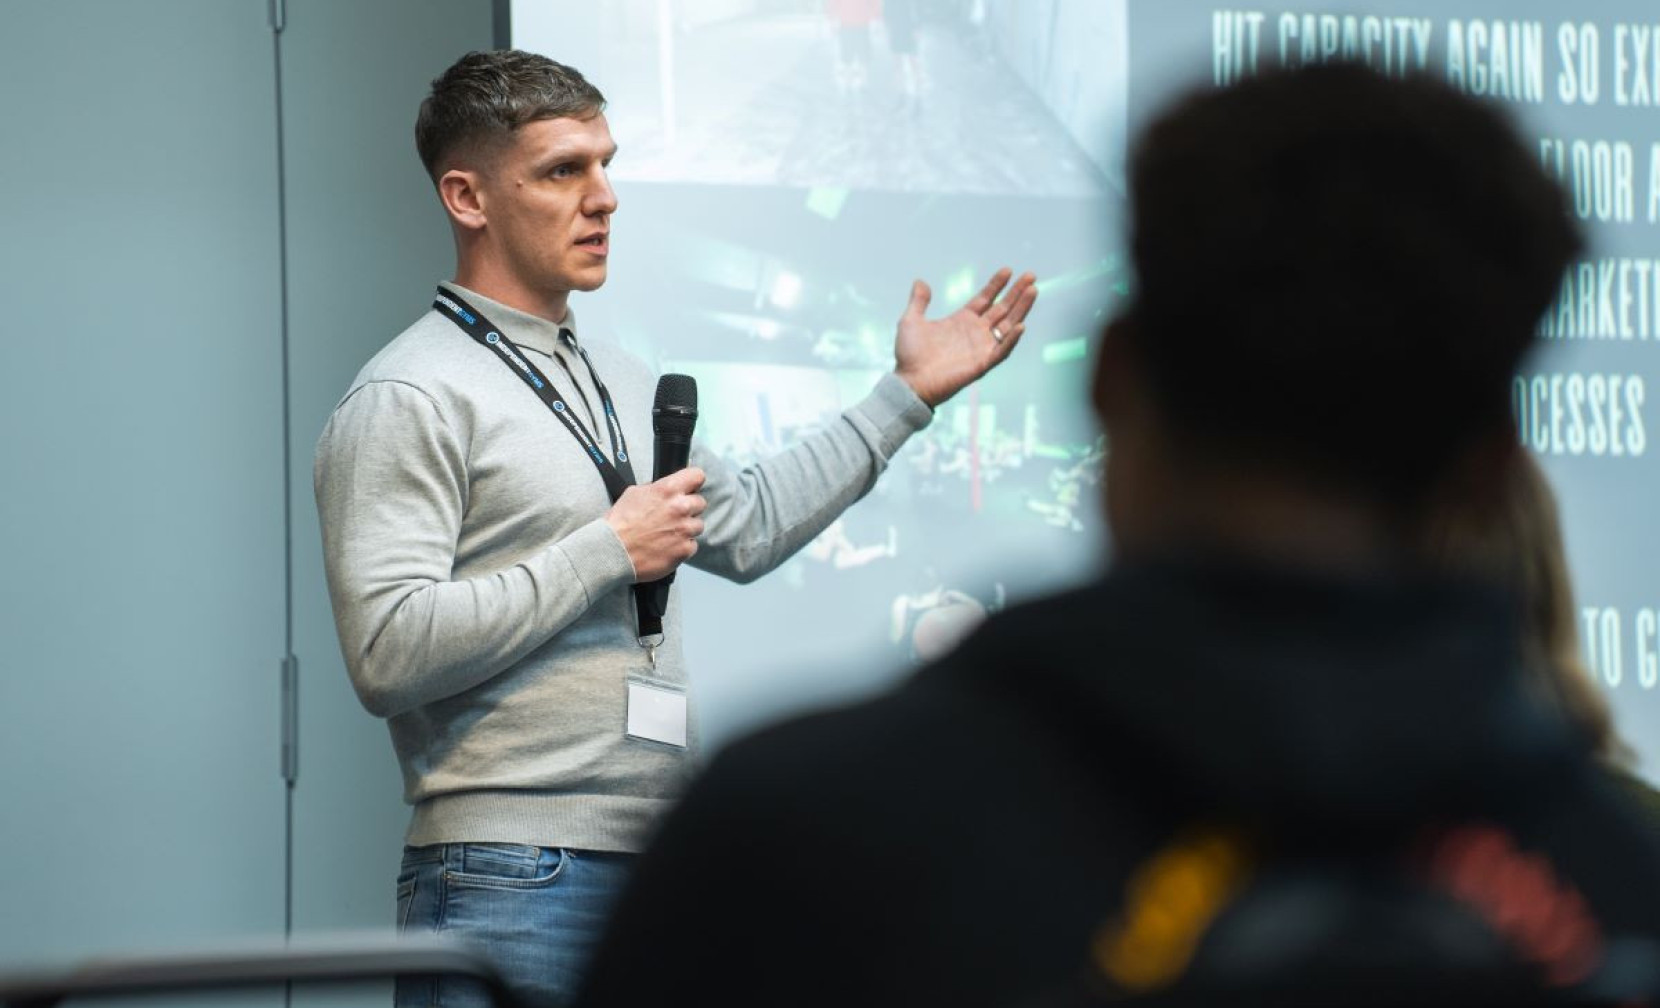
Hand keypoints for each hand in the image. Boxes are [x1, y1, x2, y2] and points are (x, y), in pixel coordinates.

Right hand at [605, 467, 706, 581]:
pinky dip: (682, 546)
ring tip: (668, 534)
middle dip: (689, 508)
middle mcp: (681, 508)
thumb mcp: (634, 493)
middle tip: (674, 515)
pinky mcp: (685, 549)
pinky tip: (667, 547)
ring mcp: (684, 530)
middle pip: (700, 502)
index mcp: (668, 489)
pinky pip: (692, 545)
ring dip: (686, 529)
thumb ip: (657, 489)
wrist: (613, 551)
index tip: (690, 488)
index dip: (693, 482)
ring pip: (698, 526)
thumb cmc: (620, 522)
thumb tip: (668, 489)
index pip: (697, 476)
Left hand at [892, 267, 1036, 407]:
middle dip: (1017, 292)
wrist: (910, 382)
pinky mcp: (982, 363)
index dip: (996, 284)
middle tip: (1031, 275)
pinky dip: (1011, 340)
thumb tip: (920, 281)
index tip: (1008, 270)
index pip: (985, 298)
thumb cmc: (909, 355)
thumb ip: (918, 302)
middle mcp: (975, 332)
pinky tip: (1020, 325)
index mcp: (962, 320)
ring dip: (1022, 309)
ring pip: (1008, 325)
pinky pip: (1001, 351)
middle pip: (1003, 308)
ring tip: (1033, 290)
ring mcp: (981, 347)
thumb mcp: (911, 322)